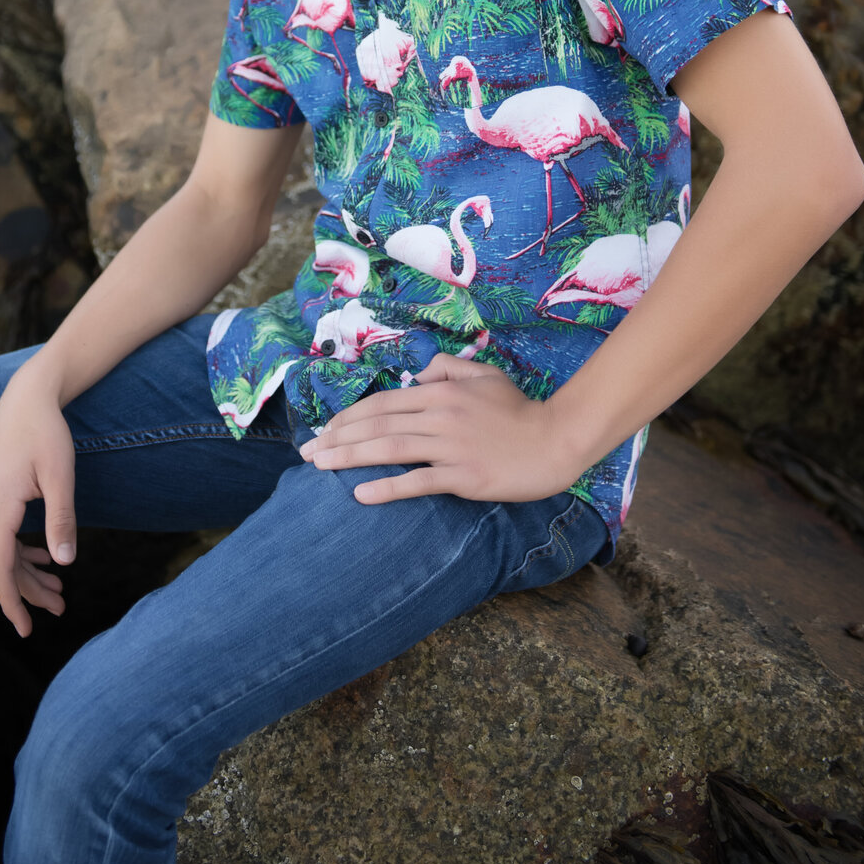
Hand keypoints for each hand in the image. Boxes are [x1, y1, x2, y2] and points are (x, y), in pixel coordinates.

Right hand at [0, 362, 76, 636]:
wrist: (25, 399)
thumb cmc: (45, 433)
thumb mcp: (61, 476)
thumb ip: (61, 520)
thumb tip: (64, 563)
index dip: (12, 602)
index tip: (25, 630)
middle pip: (4, 565)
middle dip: (30, 592)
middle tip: (61, 611)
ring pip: (5, 551)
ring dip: (29, 574)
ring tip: (59, 595)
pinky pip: (5, 535)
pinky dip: (23, 552)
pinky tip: (45, 562)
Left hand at [297, 355, 574, 504]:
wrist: (555, 441)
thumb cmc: (519, 410)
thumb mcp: (483, 375)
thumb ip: (447, 368)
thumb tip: (415, 373)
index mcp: (440, 392)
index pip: (383, 402)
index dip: (349, 416)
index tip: (325, 430)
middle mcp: (440, 415)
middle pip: (377, 424)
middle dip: (337, 437)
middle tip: (308, 453)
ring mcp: (451, 447)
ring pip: (389, 448)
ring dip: (349, 457)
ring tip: (319, 467)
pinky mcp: (463, 476)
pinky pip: (417, 481)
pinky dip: (386, 487)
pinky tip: (360, 494)